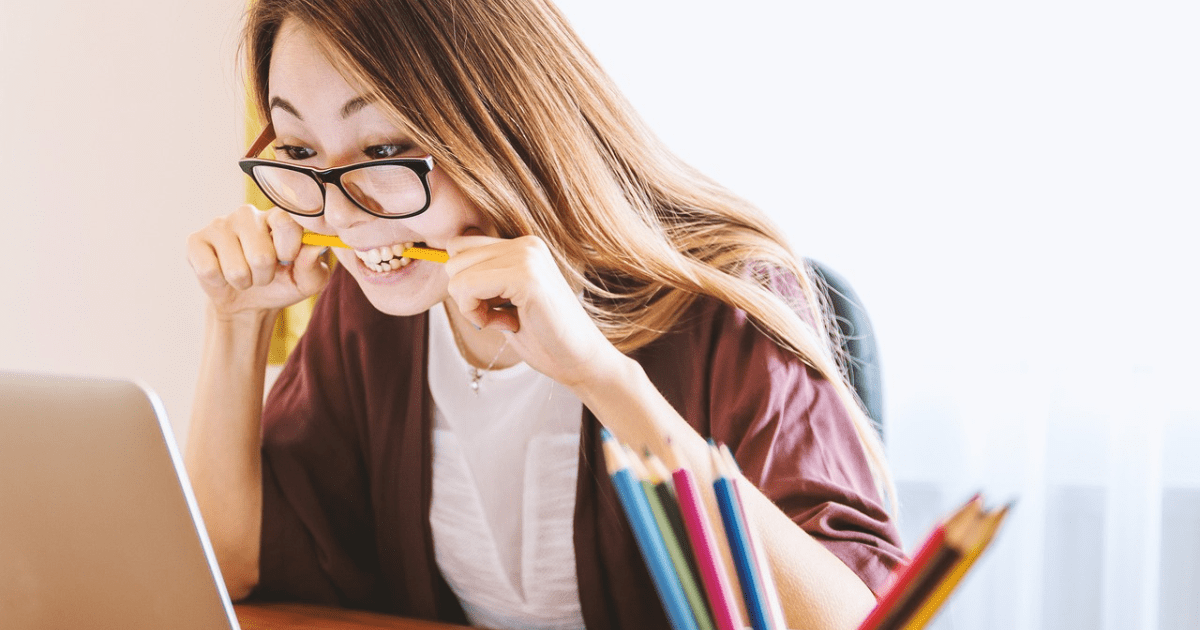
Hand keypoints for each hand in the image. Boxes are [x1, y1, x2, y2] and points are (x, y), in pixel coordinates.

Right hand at [187, 205, 331, 319]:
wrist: (248, 302)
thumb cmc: (281, 284)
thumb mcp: (306, 281)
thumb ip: (314, 265)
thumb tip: (315, 247)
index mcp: (278, 216)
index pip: (286, 222)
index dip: (289, 250)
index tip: (287, 261)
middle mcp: (248, 214)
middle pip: (260, 255)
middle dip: (265, 276)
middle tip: (263, 274)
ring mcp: (219, 224)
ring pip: (236, 269)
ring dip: (244, 282)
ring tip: (245, 276)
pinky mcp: (195, 240)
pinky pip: (209, 271)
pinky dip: (220, 283)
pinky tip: (222, 274)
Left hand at [444, 232, 623, 388]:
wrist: (581, 361)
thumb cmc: (543, 337)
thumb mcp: (506, 300)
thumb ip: (483, 278)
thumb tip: (445, 263)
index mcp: (523, 245)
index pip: (460, 246)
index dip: (465, 282)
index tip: (492, 306)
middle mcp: (526, 244)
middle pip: (454, 257)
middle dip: (465, 294)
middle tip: (498, 316)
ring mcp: (527, 256)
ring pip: (456, 273)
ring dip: (471, 306)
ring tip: (505, 320)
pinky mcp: (526, 277)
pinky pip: (467, 287)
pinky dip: (476, 314)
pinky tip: (506, 324)